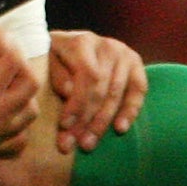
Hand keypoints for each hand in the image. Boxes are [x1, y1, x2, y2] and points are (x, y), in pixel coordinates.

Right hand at [0, 15, 39, 185]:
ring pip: (30, 110)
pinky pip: (20, 137)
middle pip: (29, 81)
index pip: (9, 59)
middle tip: (0, 47)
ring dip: (23, 90)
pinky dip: (18, 123)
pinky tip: (5, 116)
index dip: (2, 36)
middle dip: (18, 59)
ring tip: (5, 79)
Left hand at [48, 29, 147, 152]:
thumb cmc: (57, 56)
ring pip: (116, 94)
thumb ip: (57, 75)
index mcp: (82, 41)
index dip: (77, 103)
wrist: (74, 43)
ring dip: (102, 123)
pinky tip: (119, 129)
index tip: (65, 126)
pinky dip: (130, 111)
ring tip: (89, 144)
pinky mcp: (136, 64)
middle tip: (76, 143)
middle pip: (101, 89)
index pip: (86, 76)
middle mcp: (107, 45)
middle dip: (87, 120)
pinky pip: (138, 91)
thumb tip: (69, 92)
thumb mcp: (48, 61)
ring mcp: (125, 54)